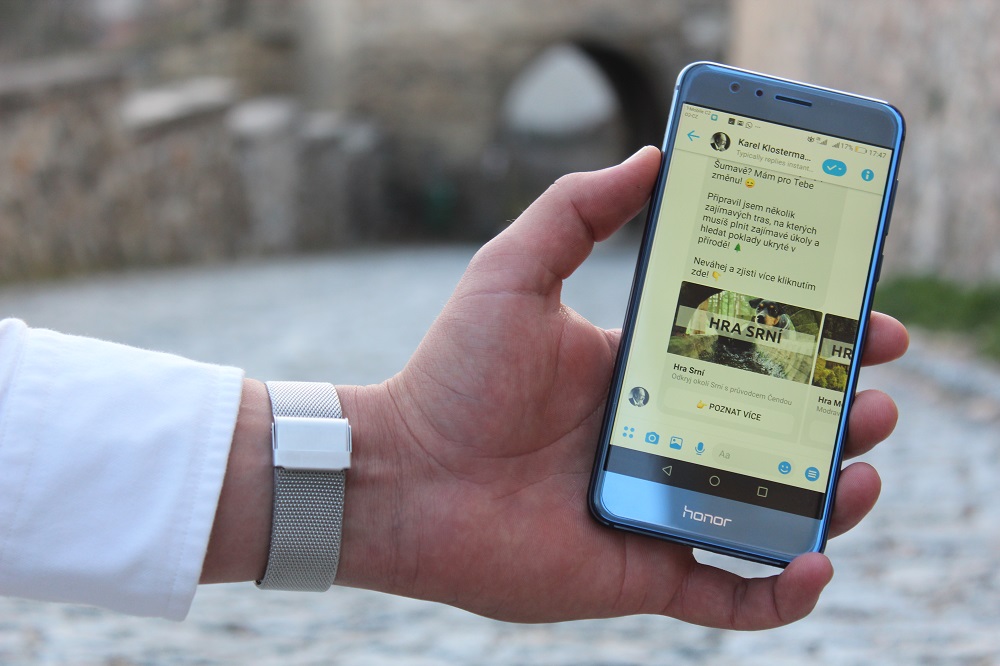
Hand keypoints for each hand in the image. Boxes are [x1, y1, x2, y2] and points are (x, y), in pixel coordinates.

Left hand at [336, 146, 907, 628]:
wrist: (402, 477)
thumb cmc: (453, 376)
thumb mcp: (515, 272)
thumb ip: (577, 210)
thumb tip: (652, 156)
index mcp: (646, 372)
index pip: (751, 353)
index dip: (816, 340)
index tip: (869, 322)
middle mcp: (663, 438)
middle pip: (777, 430)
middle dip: (840, 414)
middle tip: (873, 396)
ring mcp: (660, 507)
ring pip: (771, 508)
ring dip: (833, 495)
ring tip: (863, 466)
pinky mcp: (645, 572)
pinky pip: (732, 596)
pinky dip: (780, 594)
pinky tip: (811, 564)